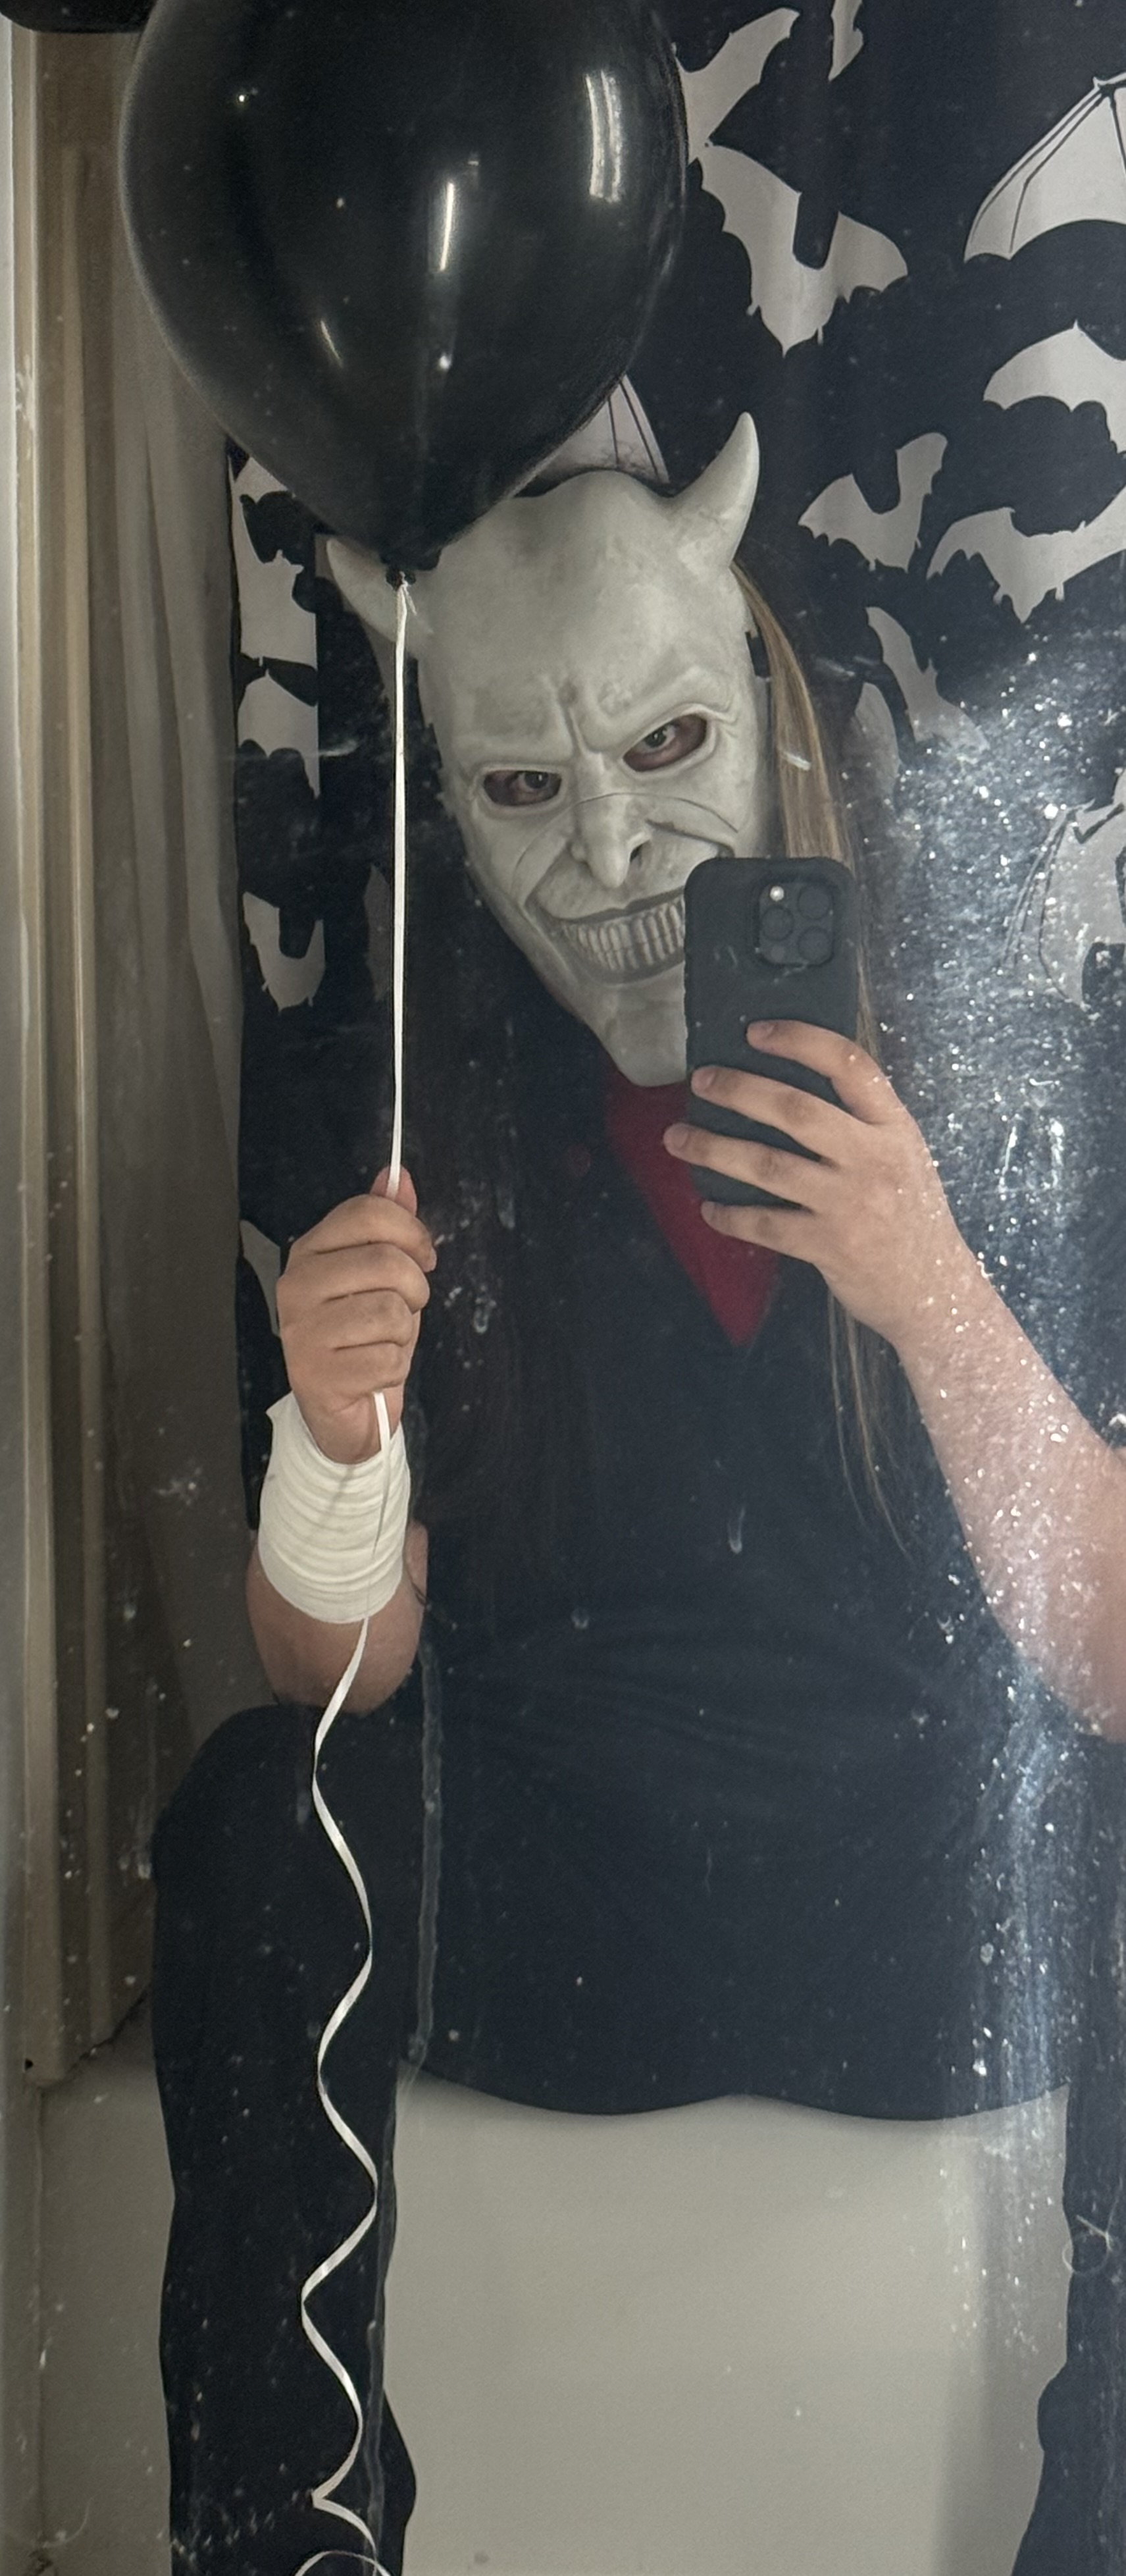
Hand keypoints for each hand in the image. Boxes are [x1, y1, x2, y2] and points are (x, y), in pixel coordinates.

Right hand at [276, 1167, 436, 1463]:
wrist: (345, 1412)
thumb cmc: (366, 1337)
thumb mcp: (382, 1277)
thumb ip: (387, 1226)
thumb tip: (397, 1177)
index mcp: (310, 1251)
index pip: (366, 1212)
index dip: (411, 1232)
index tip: (424, 1257)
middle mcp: (296, 1285)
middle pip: (385, 1261)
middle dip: (414, 1290)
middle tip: (403, 1310)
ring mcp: (300, 1331)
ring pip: (389, 1311)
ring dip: (403, 1334)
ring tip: (384, 1343)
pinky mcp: (315, 1374)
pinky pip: (386, 1358)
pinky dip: (394, 1369)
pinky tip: (373, 1373)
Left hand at [662, 1021, 974, 1352]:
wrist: (936, 1291)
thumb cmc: (912, 1217)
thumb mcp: (903, 1157)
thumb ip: (863, 1124)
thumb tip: (792, 1089)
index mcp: (894, 1128)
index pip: (850, 1065)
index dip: (801, 1041)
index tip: (756, 1032)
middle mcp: (873, 1159)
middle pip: (795, 1110)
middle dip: (739, 1090)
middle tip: (700, 1082)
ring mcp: (849, 1204)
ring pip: (768, 1165)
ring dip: (714, 1149)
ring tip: (677, 1138)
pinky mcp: (829, 1247)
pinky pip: (765, 1225)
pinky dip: (730, 1216)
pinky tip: (708, 1207)